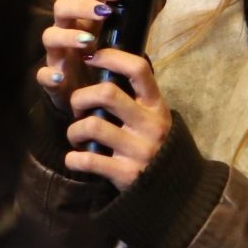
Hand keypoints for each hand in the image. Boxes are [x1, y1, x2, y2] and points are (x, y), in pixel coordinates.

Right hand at [39, 0, 124, 113]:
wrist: (88, 99)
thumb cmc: (103, 63)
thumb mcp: (121, 41)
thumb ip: (137, 21)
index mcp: (84, 19)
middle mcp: (67, 32)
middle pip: (62, 7)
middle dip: (82, 6)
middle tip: (103, 14)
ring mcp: (57, 55)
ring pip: (49, 36)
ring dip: (68, 36)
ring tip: (88, 42)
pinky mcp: (52, 80)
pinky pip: (42, 74)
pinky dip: (49, 75)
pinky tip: (61, 78)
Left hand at [63, 49, 171, 191]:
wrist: (175, 191)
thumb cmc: (156, 146)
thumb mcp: (155, 118)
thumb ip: (136, 98)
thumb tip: (105, 67)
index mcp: (157, 106)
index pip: (138, 69)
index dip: (111, 57)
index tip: (90, 57)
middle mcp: (150, 125)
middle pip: (106, 93)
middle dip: (80, 98)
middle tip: (77, 109)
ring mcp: (139, 150)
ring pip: (92, 125)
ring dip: (74, 130)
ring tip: (76, 136)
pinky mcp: (126, 173)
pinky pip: (88, 160)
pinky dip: (73, 159)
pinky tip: (75, 159)